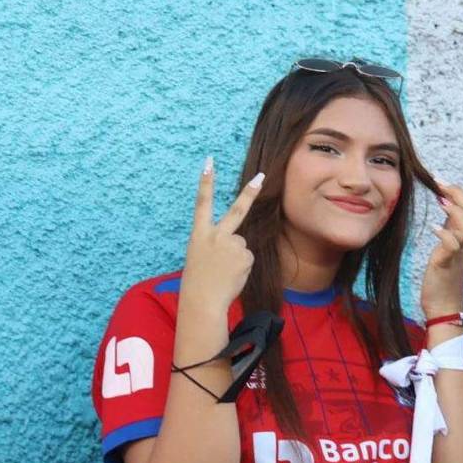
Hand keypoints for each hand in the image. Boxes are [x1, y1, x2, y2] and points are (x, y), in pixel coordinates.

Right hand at [178, 159, 262, 313]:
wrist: (203, 299)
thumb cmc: (200, 280)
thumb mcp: (201, 255)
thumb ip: (217, 242)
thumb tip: (240, 242)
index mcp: (200, 233)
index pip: (202, 202)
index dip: (206, 181)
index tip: (209, 162)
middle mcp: (216, 235)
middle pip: (237, 210)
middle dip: (250, 192)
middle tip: (262, 176)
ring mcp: (232, 244)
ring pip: (242, 245)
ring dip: (237, 257)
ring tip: (224, 270)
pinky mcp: (245, 255)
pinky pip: (248, 257)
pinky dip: (242, 267)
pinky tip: (232, 274)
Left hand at [420, 183, 462, 317]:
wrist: (444, 308)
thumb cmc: (442, 281)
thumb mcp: (446, 249)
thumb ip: (448, 230)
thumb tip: (443, 209)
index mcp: (462, 238)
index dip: (457, 191)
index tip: (439, 179)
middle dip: (457, 193)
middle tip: (439, 181)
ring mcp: (457, 254)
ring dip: (455, 211)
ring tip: (440, 199)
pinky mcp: (447, 265)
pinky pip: (452, 247)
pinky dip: (445, 235)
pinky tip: (433, 227)